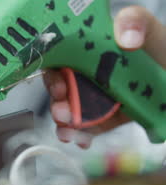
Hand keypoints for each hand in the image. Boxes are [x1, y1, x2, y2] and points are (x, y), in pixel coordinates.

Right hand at [44, 6, 165, 147]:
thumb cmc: (160, 47)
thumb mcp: (148, 28)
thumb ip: (134, 21)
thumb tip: (125, 38)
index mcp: (87, 49)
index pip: (57, 61)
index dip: (53, 76)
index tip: (60, 88)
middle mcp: (86, 72)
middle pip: (60, 89)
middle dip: (57, 104)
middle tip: (63, 115)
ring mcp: (95, 96)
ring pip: (71, 111)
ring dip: (66, 125)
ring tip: (70, 134)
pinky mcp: (106, 115)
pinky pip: (89, 126)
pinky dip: (83, 135)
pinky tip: (83, 141)